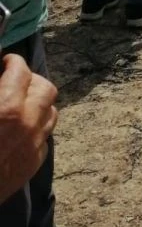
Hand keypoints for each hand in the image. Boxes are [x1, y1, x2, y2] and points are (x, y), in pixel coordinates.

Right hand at [0, 55, 57, 203]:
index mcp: (8, 107)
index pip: (21, 70)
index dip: (12, 62)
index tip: (3, 62)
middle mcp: (29, 124)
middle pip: (46, 88)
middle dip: (30, 79)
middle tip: (13, 80)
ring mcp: (34, 146)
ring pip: (51, 112)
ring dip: (37, 103)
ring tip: (19, 103)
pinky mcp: (33, 164)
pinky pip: (44, 136)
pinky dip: (36, 127)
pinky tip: (18, 130)